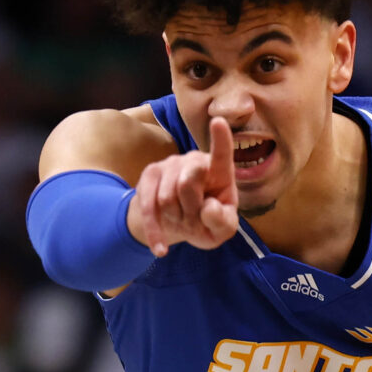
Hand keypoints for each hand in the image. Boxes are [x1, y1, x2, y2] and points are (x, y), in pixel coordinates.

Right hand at [126, 115, 240, 256]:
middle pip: (187, 184)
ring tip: (182, 220)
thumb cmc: (205, 222)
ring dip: (175, 218)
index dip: (221, 140)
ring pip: (166, 197)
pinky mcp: (149, 177)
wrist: (176, 225)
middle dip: (190, 210)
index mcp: (219, 172)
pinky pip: (149, 206)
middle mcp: (194, 161)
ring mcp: (170, 165)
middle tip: (194, 220)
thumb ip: (223, 222)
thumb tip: (208, 208)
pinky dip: (156, 231)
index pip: (221, 155)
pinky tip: (161, 249)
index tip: (218, 122)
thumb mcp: (221, 230)